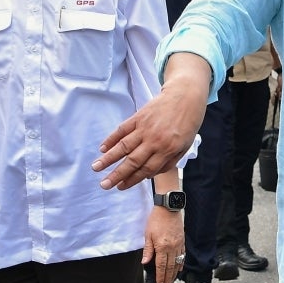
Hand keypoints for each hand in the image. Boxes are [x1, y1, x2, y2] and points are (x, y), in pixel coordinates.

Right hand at [92, 54, 208, 189]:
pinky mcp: (139, 117)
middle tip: (104, 185)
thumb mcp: (185, 145)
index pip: (146, 170)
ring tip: (95, 168)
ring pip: (123, 147)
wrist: (186, 96)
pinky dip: (111, 139)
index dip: (132, 180)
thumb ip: (169, 161)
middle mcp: (154, 140)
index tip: (121, 187)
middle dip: (117, 175)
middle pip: (132, 161)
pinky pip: (122, 130)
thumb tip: (150, 174)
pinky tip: (102, 148)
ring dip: (108, 158)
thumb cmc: (188, 122)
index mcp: (167, 149)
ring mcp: (145, 128)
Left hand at [142, 208, 185, 282]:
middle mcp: (172, 247)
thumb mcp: (148, 235)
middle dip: (168, 279)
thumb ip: (148, 250)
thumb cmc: (156, 220)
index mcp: (162, 247)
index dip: (160, 277)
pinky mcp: (182, 241)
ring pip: (178, 263)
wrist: (168, 208)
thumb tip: (144, 262)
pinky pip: (183, 255)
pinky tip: (179, 268)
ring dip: (174, 273)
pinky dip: (181, 263)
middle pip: (170, 267)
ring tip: (172, 281)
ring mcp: (179, 244)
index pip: (161, 266)